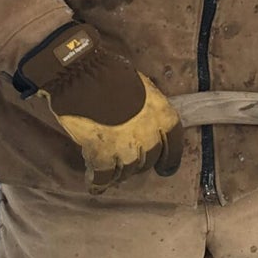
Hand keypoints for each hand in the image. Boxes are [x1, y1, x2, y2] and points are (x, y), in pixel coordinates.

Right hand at [13, 22, 183, 189]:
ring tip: (110, 174)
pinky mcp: (102, 156)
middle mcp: (150, 137)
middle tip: (126, 163)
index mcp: (163, 116)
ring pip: (127, 171)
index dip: (169, 159)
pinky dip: (98, 182)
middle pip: (148, 161)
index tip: (164, 168)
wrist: (83, 75)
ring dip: (119, 174)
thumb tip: (140, 117)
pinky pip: (103, 176)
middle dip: (138, 164)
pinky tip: (94, 185)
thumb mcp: (141, 87)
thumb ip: (145, 109)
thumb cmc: (110, 72)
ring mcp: (126, 149)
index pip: (174, 146)